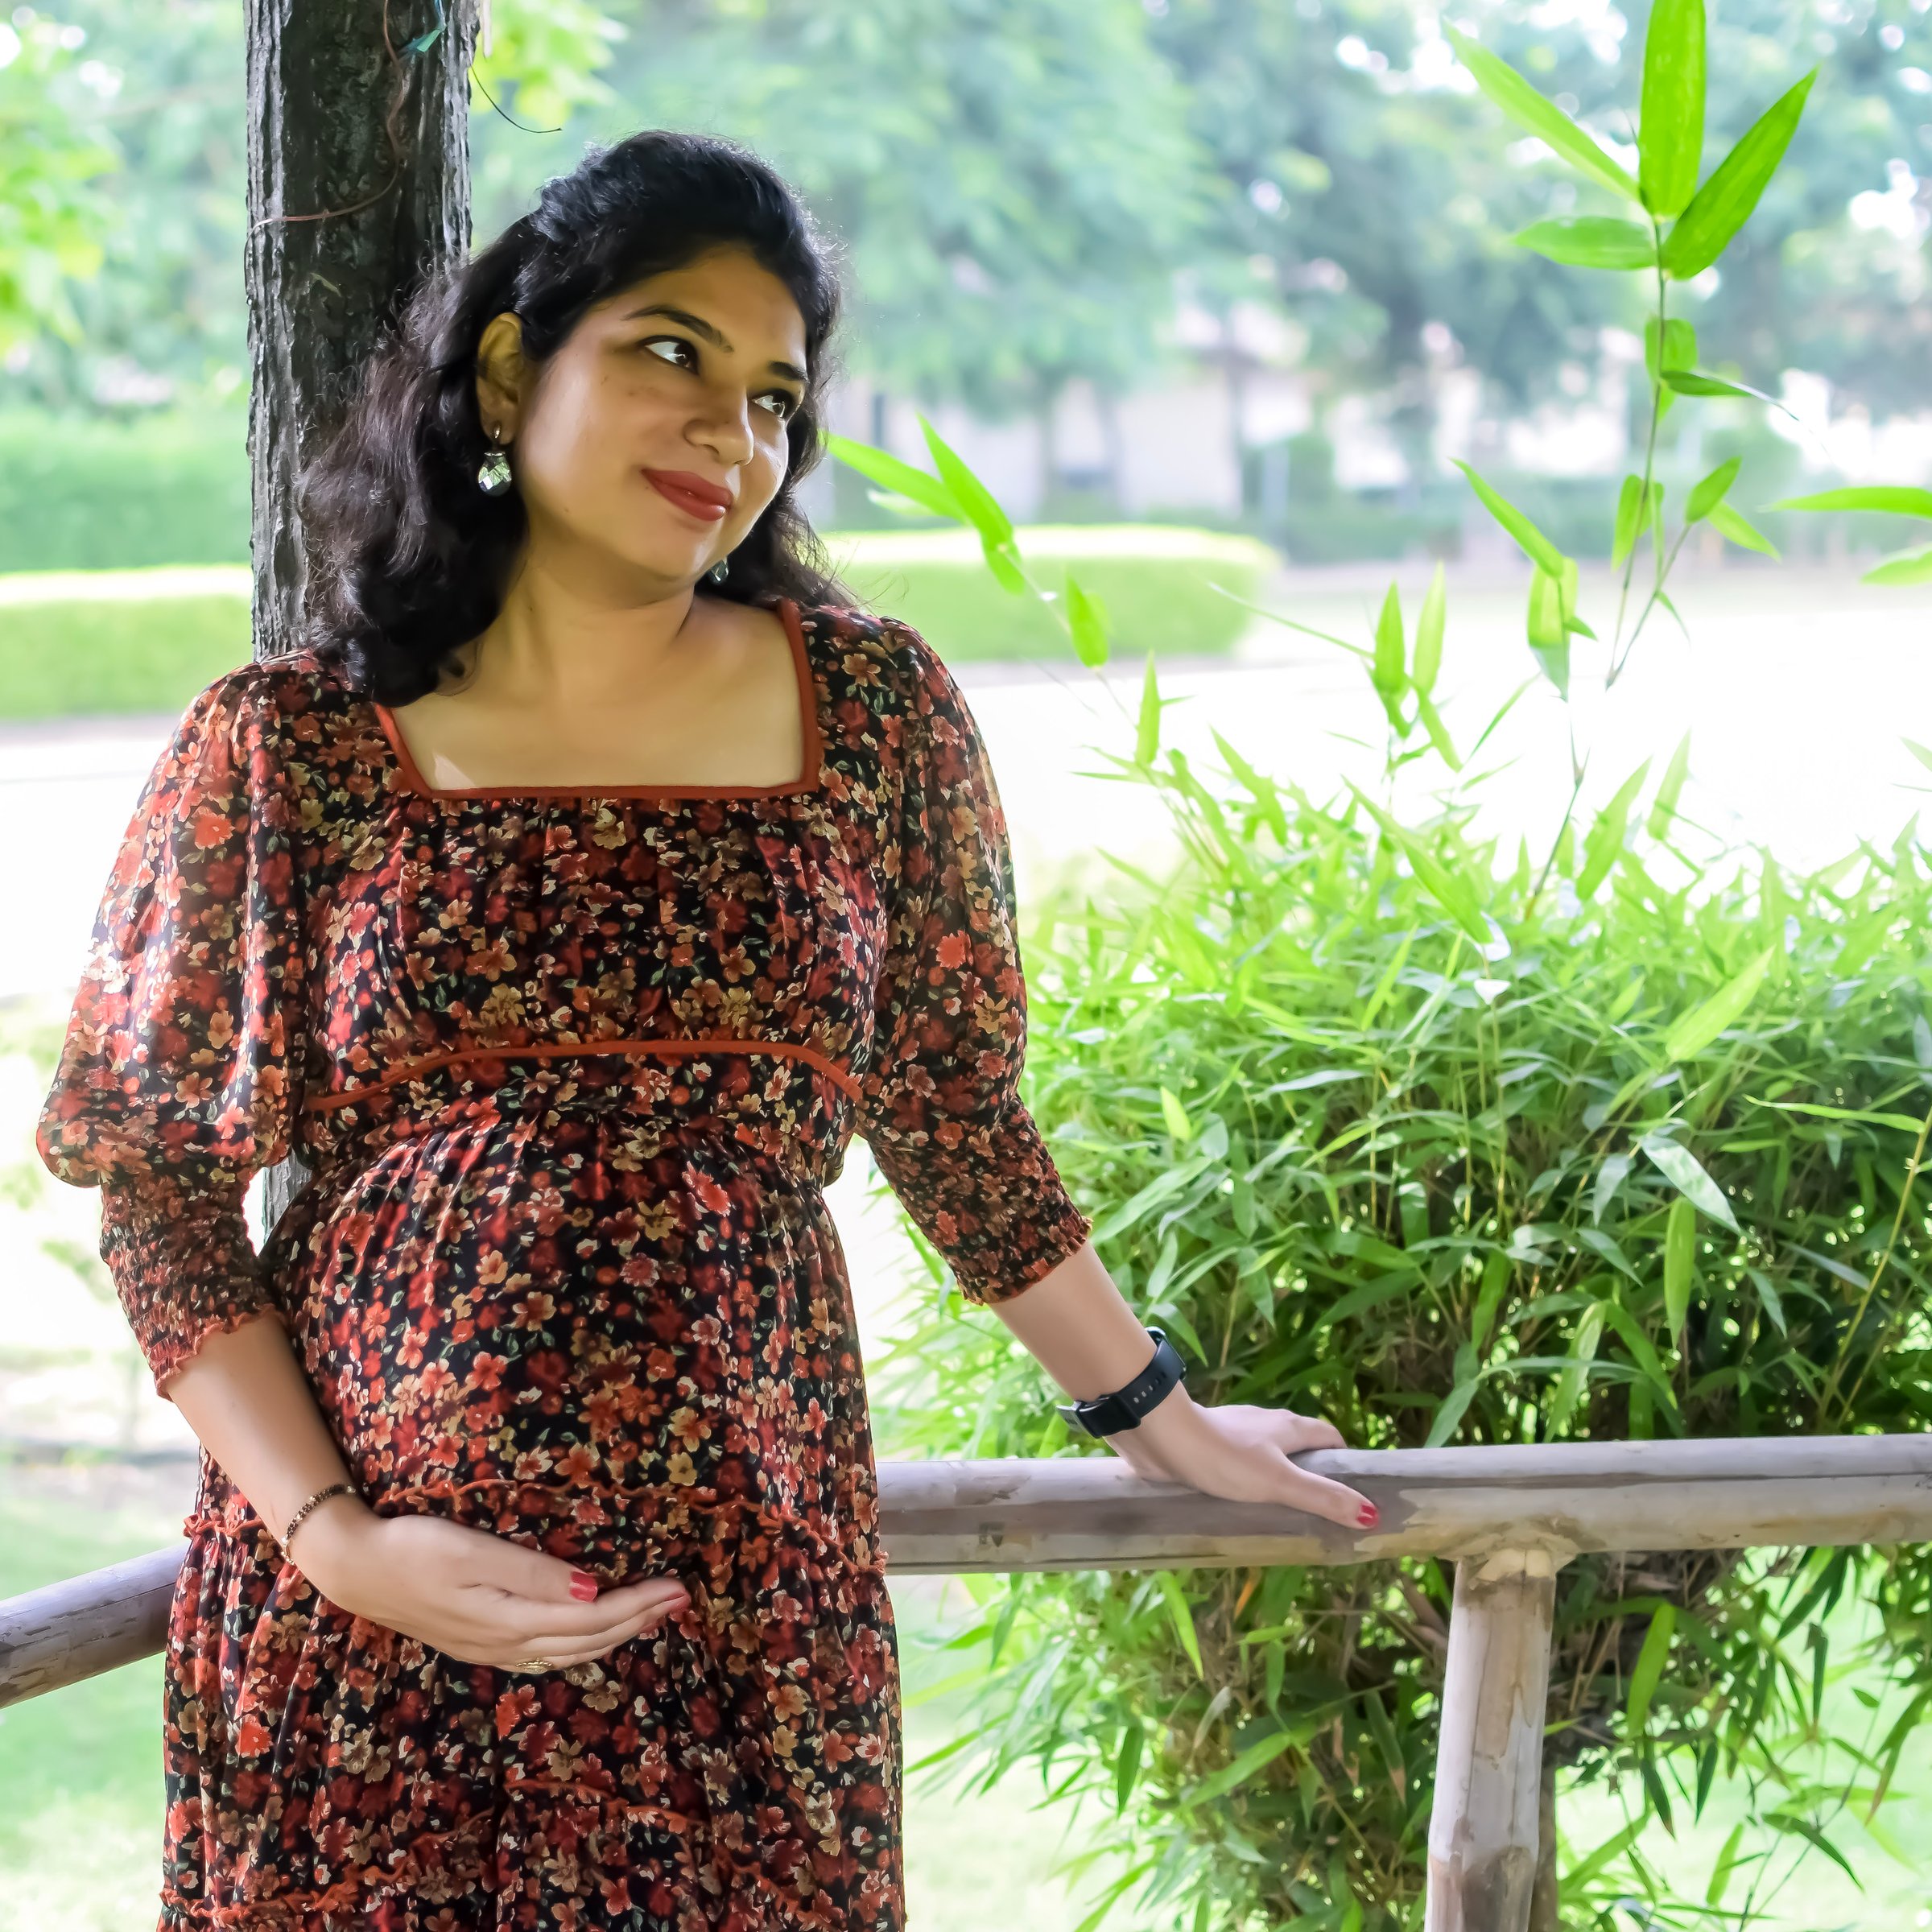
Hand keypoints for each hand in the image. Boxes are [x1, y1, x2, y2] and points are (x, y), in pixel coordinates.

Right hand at [290, 1497, 690, 1669]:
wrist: (356, 1569)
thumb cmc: (414, 1549)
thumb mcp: (473, 1552)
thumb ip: (532, 1573)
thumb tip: (592, 1591)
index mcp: (512, 1620)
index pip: (593, 1618)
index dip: (639, 1605)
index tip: (677, 1588)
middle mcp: (508, 1644)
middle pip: (588, 1639)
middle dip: (639, 1620)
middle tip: (680, 1599)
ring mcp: (493, 1649)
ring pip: (570, 1651)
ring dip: (616, 1634)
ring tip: (652, 1616)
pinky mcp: (481, 1643)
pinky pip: (547, 1654)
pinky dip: (582, 1643)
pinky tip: (592, 1634)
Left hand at [1108, 1392, 1375, 1531]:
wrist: (1164, 1436)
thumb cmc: (1225, 1457)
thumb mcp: (1279, 1482)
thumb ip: (1321, 1496)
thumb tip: (1370, 1512)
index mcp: (1288, 1426)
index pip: (1328, 1436)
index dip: (1342, 1458)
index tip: (1350, 1487)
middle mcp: (1265, 1423)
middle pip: (1299, 1443)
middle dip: (1311, 1470)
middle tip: (1318, 1508)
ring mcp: (1236, 1432)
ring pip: (1268, 1452)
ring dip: (1278, 1474)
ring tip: (1282, 1510)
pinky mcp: (1210, 1444)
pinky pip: (1239, 1462)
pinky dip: (1248, 1478)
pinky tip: (1240, 1501)